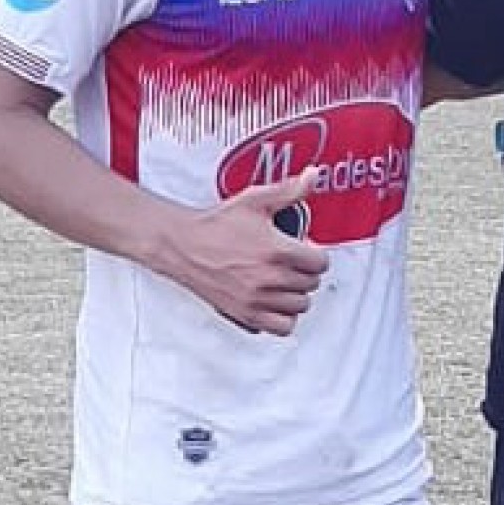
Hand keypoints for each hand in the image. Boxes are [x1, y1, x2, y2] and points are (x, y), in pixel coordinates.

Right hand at [164, 169, 329, 334]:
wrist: (183, 245)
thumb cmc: (216, 225)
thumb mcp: (256, 201)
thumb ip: (289, 191)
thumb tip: (312, 176)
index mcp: (277, 251)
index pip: (320, 263)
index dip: (316, 254)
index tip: (306, 251)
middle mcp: (269, 278)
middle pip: (311, 284)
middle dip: (305, 271)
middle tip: (293, 263)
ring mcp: (258, 299)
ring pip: (300, 306)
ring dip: (297, 293)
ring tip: (285, 281)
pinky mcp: (246, 314)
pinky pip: (282, 327)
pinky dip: (284, 317)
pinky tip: (277, 302)